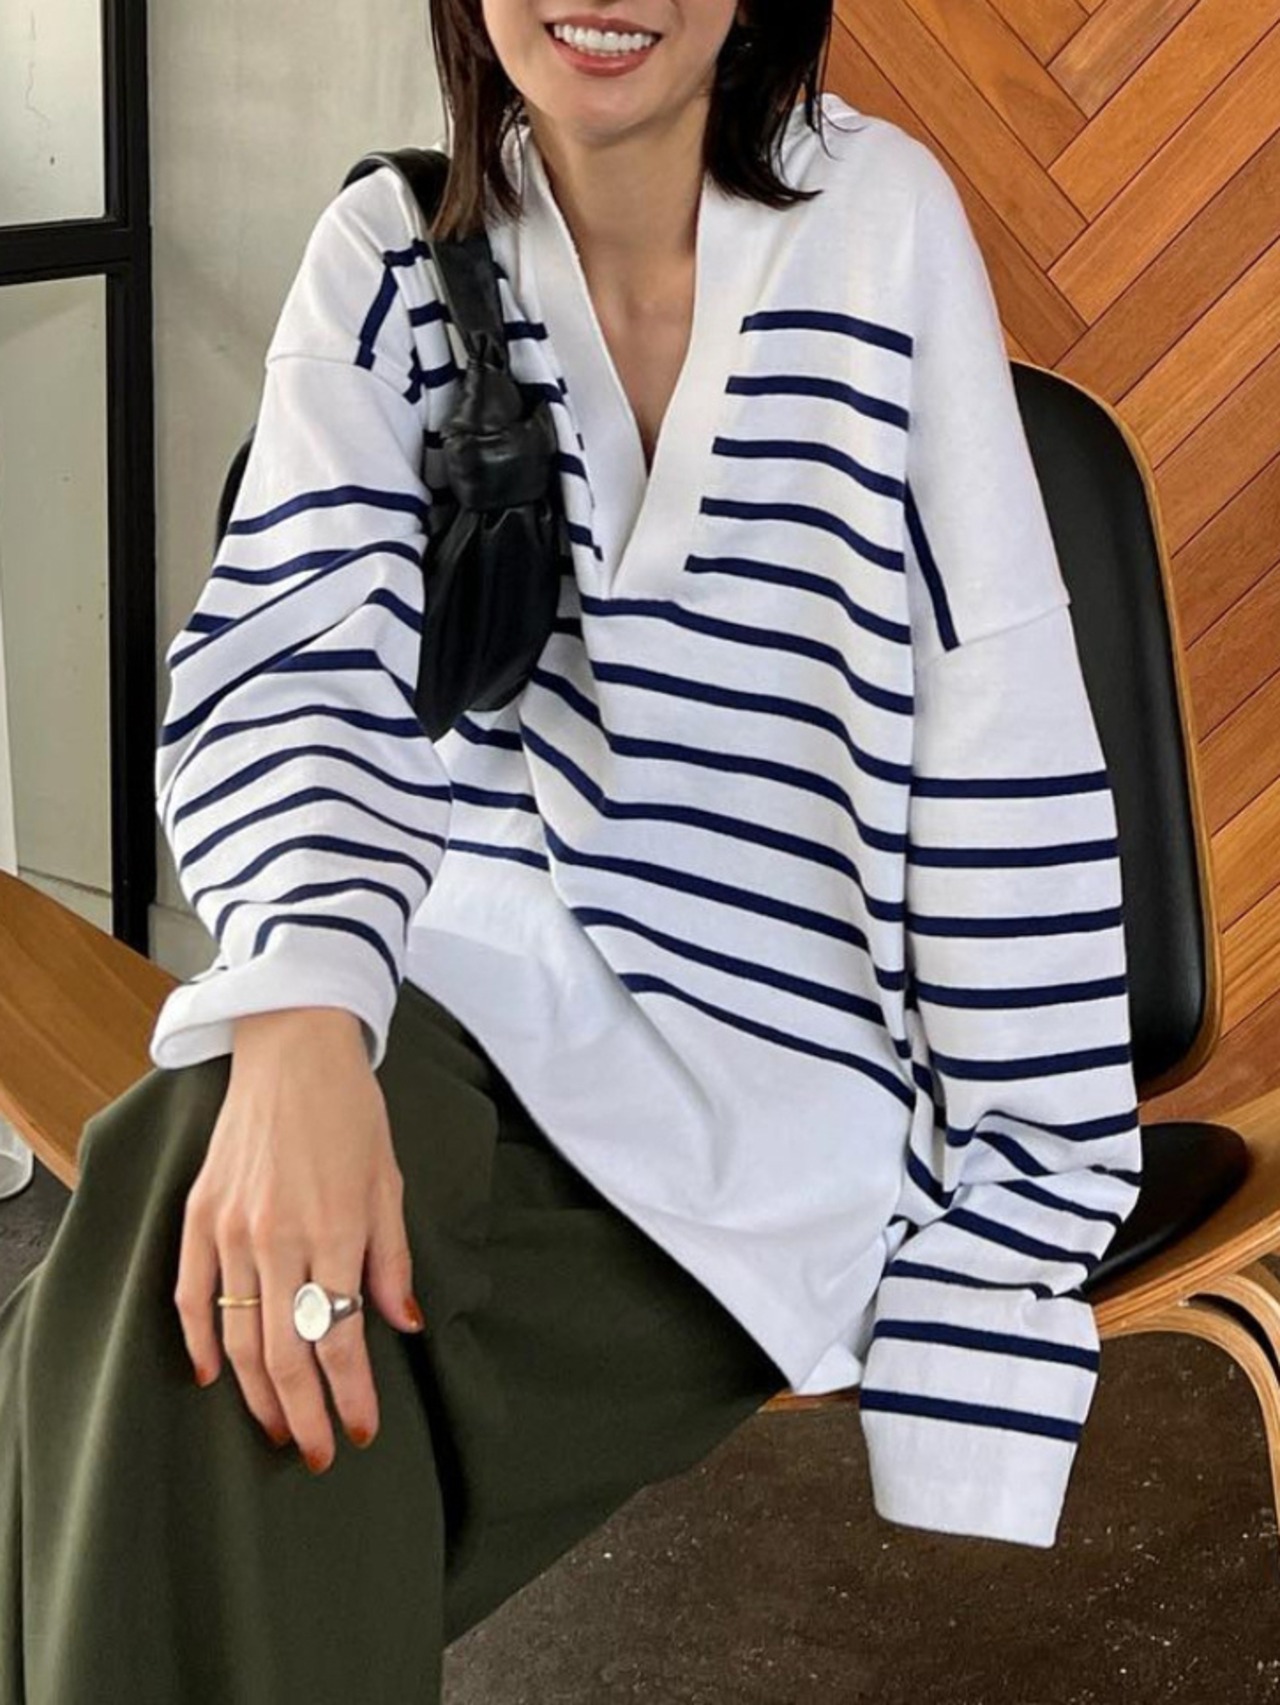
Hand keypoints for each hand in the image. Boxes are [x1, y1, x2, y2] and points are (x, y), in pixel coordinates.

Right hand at [173, 1009, 425, 1472]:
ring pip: (237, 1336)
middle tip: (318, 1451)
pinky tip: (213, 1377)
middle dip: (305, 1412)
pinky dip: (199, 1342)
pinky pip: (191, 1296)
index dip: (350, 1393)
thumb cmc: (351, 1113)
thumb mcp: (388, 1182)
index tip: (361, 1430)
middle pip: (286, 1351)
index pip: (341, 1336)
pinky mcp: (199, 1215)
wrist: (293, 1050)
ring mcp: (232, 1228)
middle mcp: (279, 1236)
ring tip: (277, 1428)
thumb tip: (404, 1324)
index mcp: (336, 1229)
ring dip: (257, 1393)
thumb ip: (392, 1259)